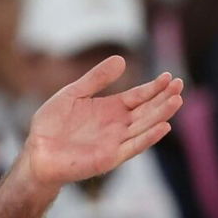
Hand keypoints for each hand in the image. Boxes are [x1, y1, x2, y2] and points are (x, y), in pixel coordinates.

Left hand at [24, 56, 183, 186]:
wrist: (37, 151)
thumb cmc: (52, 124)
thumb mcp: (73, 93)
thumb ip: (96, 78)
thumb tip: (122, 59)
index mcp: (111, 109)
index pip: (139, 96)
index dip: (154, 87)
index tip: (169, 76)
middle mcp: (118, 125)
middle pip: (147, 110)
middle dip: (164, 98)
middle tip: (180, 84)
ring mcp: (115, 142)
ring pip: (145, 126)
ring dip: (161, 115)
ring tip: (176, 100)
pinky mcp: (109, 157)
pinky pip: (133, 146)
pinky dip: (148, 137)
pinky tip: (163, 127)